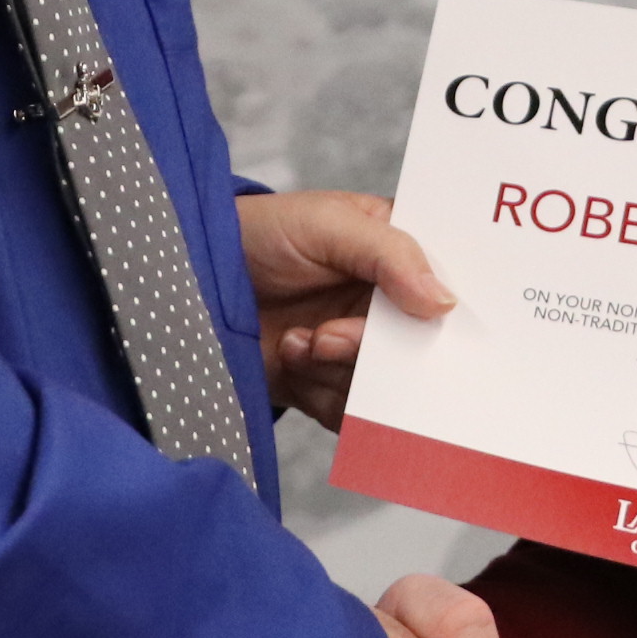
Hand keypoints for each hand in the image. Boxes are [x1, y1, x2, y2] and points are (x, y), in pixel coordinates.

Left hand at [239, 190, 451, 425]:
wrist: (188, 285)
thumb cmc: (258, 234)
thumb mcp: (327, 224)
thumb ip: (389, 254)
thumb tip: (445, 301)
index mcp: (397, 254)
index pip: (446, 284)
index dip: (448, 306)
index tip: (435, 321)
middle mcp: (385, 306)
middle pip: (420, 348)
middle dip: (376, 348)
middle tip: (332, 335)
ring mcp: (357, 349)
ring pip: (386, 386)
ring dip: (340, 369)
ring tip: (302, 341)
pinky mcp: (327, 386)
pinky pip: (350, 413)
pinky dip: (321, 393)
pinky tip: (291, 357)